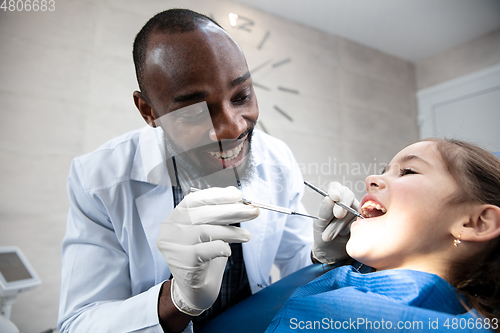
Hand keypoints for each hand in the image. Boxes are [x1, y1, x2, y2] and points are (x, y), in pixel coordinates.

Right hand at [156, 186, 258, 315]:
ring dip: (231, 232)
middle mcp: (169, 229)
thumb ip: (218, 213)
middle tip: (253, 212)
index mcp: (175, 217)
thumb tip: (234, 193)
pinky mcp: (182, 262)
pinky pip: (206, 250)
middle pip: (202, 213)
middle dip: (232, 211)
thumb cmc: (204, 257)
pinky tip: (228, 251)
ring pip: (206, 231)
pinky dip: (221, 248)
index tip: (238, 195)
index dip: (217, 195)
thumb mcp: (211, 231)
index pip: (195, 200)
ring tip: (247, 236)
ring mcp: (173, 246)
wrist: (195, 291)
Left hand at [312, 182, 358, 263]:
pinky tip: (346, 236)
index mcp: (333, 198)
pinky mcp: (367, 222)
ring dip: (340, 225)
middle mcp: (347, 202)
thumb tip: (329, 199)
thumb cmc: (323, 234)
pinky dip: (354, 230)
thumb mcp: (320, 224)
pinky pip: (364, 221)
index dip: (336, 190)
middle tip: (337, 215)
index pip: (336, 188)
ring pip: (354, 210)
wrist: (331, 252)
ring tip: (329, 236)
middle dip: (342, 205)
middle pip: (348, 195)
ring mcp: (358, 211)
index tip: (335, 197)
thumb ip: (324, 211)